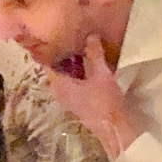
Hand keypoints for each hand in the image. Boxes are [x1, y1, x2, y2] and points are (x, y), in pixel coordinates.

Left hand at [45, 34, 137, 157]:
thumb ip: (94, 53)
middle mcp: (59, 90)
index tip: (59, 34)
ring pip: (67, 75)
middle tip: (74, 37)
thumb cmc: (103, 101)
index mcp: (58, 83)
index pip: (47, 60)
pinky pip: (74, 82)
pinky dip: (79, 72)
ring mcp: (68, 97)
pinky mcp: (78, 101)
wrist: (114, 128)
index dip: (52, 46)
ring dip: (74, 63)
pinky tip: (91, 64)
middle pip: (57, 67)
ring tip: (84, 47)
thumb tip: (91, 34)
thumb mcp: (101, 73)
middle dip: (65, 53)